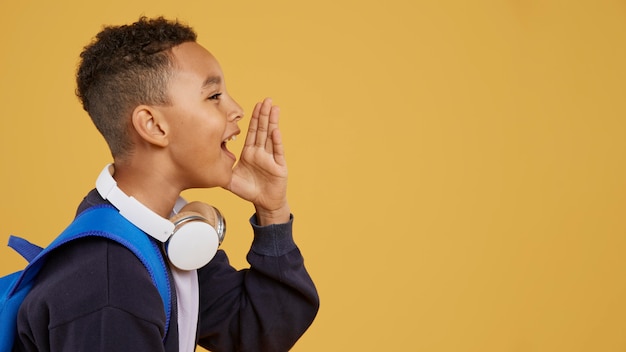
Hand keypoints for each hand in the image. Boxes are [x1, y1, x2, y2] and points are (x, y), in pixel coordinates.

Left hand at [227, 98, 289, 224]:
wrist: (264, 203)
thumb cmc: (249, 191)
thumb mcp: (230, 180)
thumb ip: (219, 171)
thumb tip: (201, 164)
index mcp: (250, 152)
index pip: (252, 132)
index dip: (254, 118)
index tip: (255, 105)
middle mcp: (261, 152)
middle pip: (262, 129)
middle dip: (263, 114)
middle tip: (265, 99)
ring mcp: (270, 158)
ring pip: (271, 136)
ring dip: (272, 122)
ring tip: (274, 108)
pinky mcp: (278, 166)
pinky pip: (276, 152)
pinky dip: (276, 141)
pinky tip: (275, 131)